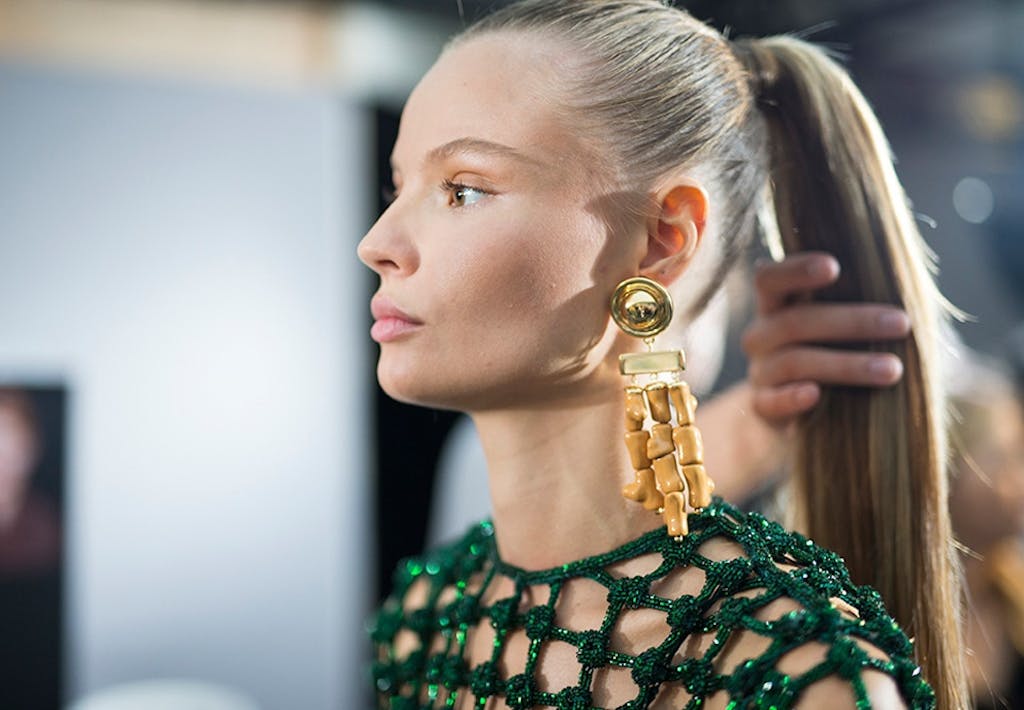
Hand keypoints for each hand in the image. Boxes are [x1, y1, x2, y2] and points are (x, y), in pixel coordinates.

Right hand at [741, 252, 911, 425]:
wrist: (809, 414)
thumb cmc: (842, 352)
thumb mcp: (848, 324)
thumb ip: (862, 299)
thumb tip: (913, 281)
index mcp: (777, 304)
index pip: (771, 279)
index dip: (796, 271)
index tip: (834, 267)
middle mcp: (761, 335)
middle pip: (794, 321)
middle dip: (852, 321)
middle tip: (902, 323)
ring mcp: (760, 372)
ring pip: (794, 361)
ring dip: (846, 364)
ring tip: (893, 370)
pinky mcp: (763, 407)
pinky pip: (772, 401)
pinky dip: (793, 397)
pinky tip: (816, 394)